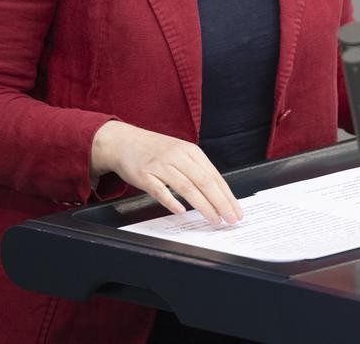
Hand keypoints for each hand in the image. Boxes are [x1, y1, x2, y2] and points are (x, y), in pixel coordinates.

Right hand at [90, 120, 242, 224]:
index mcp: (191, 152)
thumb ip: (196, 170)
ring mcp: (161, 165)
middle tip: (230, 218)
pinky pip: (159, 190)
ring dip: (203, 205)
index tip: (236, 210)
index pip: (214, 176)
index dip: (227, 195)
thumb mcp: (180, 153)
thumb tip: (217, 193)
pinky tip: (181, 211)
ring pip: (187, 187)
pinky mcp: (144, 174)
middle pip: (204, 182)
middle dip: (221, 202)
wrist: (123, 141)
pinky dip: (171, 200)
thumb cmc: (155, 150)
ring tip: (213, 219)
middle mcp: (178, 157)